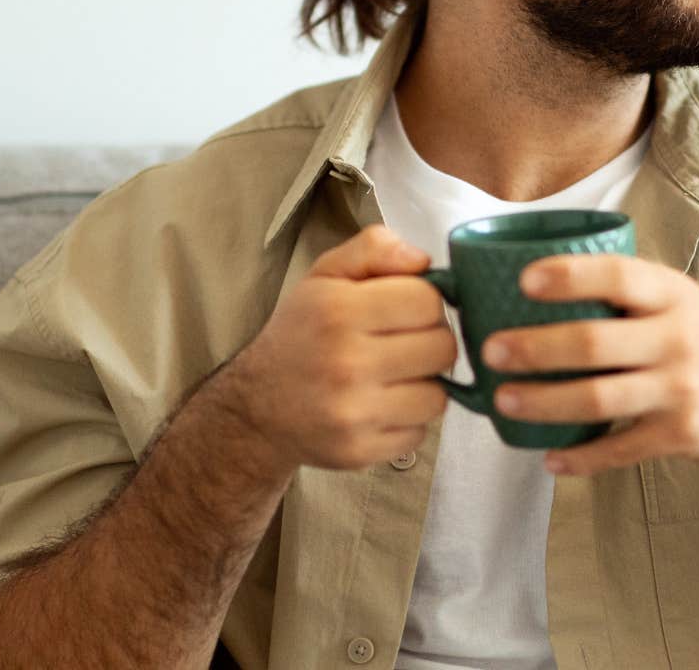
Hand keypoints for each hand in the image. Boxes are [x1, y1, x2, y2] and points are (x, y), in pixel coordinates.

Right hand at [216, 225, 456, 471]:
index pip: (428, 301)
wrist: (256, 407)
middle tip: (401, 343)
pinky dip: (407, 420)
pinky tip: (380, 406)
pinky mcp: (358, 450)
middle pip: (442, 347)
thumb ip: (375, 249)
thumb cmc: (302, 333)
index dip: (424, 302)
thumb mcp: (326, 275)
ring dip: (422, 384)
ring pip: (438, 395)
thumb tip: (424, 261)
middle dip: (429, 341)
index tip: (404, 309)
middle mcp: (345, 362)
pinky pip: (420, 432)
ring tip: (393, 376)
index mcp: (338, 310)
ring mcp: (352, 412)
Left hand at [483, 254, 698, 477]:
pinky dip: (580, 458)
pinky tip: (549, 459)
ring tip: (504, 400)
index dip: (569, 277)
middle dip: (535, 349)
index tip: (523, 281)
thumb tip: (535, 284)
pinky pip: (619, 449)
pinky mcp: (680, 434)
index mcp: (669, 295)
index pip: (616, 276)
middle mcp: (674, 338)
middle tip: (492, 350)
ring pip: (598, 399)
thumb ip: (623, 292)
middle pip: (593, 343)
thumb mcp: (676, 297)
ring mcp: (678, 388)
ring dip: (543, 402)